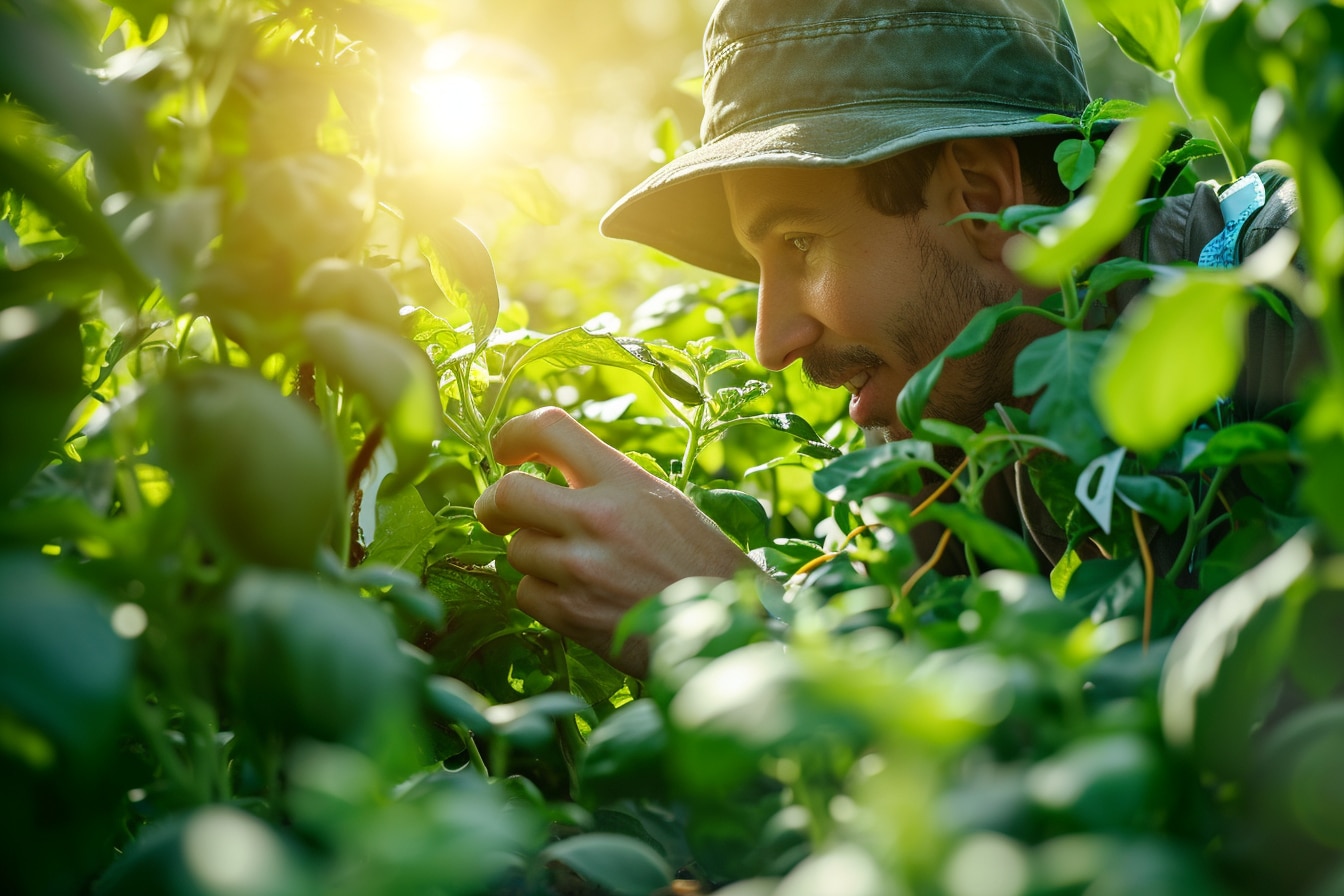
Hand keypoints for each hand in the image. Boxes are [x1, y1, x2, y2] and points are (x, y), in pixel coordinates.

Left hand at [474, 407, 755, 676]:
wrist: (726, 628)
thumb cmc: (698, 562)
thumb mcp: (662, 502)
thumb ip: (606, 482)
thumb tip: (546, 470)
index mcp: (624, 480)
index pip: (549, 429)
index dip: (514, 435)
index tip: (506, 451)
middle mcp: (598, 517)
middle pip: (509, 492)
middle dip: (494, 503)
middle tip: (498, 512)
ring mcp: (582, 568)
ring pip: (516, 549)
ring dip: (533, 557)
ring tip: (572, 568)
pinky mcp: (572, 614)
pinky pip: (525, 593)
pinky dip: (541, 595)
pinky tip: (575, 597)